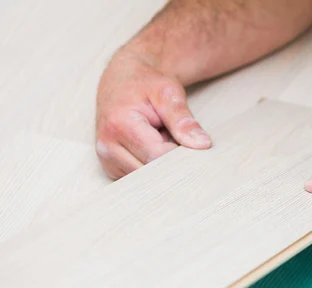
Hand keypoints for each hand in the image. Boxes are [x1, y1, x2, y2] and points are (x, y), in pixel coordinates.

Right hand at [95, 50, 210, 178]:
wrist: (122, 81)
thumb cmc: (145, 84)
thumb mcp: (168, 93)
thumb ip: (183, 120)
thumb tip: (202, 144)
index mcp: (119, 126)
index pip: (158, 157)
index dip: (179, 153)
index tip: (186, 139)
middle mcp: (107, 146)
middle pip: (152, 173)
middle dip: (169, 159)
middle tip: (170, 135)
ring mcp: (106, 159)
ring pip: (146, 179)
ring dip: (159, 164)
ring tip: (158, 139)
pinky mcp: (111, 167)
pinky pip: (139, 178)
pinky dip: (150, 166)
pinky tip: (150, 148)